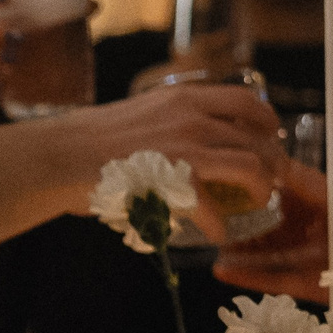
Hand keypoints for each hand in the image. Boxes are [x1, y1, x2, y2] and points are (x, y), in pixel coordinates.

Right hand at [0, 83, 283, 245]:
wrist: (59, 156)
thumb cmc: (94, 138)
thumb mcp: (145, 111)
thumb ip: (177, 116)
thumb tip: (203, 130)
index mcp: (185, 97)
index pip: (247, 100)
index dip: (268, 120)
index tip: (272, 136)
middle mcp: (192, 117)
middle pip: (258, 137)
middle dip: (273, 162)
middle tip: (270, 180)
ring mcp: (185, 148)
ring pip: (251, 167)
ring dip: (260, 190)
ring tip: (256, 203)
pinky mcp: (173, 182)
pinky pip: (214, 210)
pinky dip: (220, 226)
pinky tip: (217, 235)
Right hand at [213, 165, 332, 330]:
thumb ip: (319, 188)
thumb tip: (280, 166)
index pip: (290, 183)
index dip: (262, 177)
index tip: (230, 169)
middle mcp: (322, 225)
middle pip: (274, 218)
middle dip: (244, 216)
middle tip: (210, 211)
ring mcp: (319, 257)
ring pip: (272, 251)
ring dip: (242, 249)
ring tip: (210, 245)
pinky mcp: (319, 288)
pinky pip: (279, 280)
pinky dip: (253, 276)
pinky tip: (225, 271)